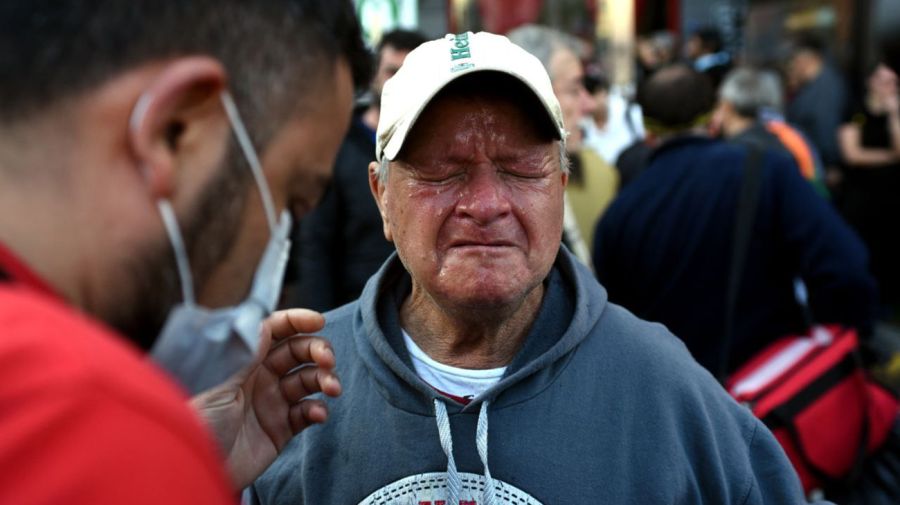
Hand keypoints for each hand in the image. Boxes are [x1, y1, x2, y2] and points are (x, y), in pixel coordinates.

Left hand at [190, 309, 340, 488]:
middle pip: (297, 352)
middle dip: (317, 350)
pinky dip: (318, 410)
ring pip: (308, 380)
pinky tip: (318, 413)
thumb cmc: (194, 423)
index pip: (273, 330)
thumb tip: (263, 323)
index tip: (317, 321)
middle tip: (328, 359)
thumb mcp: (217, 382)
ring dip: (325, 380)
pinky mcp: (281, 428)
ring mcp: (271, 402)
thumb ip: (244, 354)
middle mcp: (259, 377)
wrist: (194, 472)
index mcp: (242, 360)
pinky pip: (307, 413)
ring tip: (332, 388)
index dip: (296, 321)